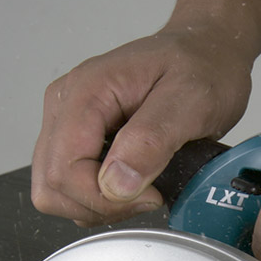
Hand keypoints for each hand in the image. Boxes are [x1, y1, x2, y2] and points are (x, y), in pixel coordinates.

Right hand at [31, 26, 252, 224]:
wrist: (208, 54)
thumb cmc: (203, 68)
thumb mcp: (191, 100)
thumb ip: (151, 141)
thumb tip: (116, 183)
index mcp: (86, 92)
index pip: (64, 171)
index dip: (105, 198)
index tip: (150, 194)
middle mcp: (67, 107)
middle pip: (51, 187)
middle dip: (101, 206)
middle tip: (147, 194)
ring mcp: (69, 125)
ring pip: (56, 193)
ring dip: (101, 206)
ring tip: (143, 188)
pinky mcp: (81, 142)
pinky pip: (73, 189)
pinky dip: (102, 201)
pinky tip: (133, 185)